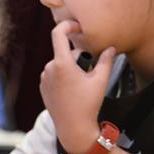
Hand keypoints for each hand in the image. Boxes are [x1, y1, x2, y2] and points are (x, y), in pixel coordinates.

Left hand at [41, 20, 116, 153]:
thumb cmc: (87, 105)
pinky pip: (54, 74)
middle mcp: (49, 68)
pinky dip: (63, 76)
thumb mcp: (100, 81)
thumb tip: (111, 48)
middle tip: (90, 69)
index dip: (68, 25)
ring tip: (82, 83)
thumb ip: (105, 61)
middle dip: (78, 56)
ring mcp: (44, 78)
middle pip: (64, 52)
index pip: (58, 34)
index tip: (78, 27)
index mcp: (61, 64)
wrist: (73, 127)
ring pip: (59, 64)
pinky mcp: (43, 87)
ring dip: (71, 67)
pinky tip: (73, 90)